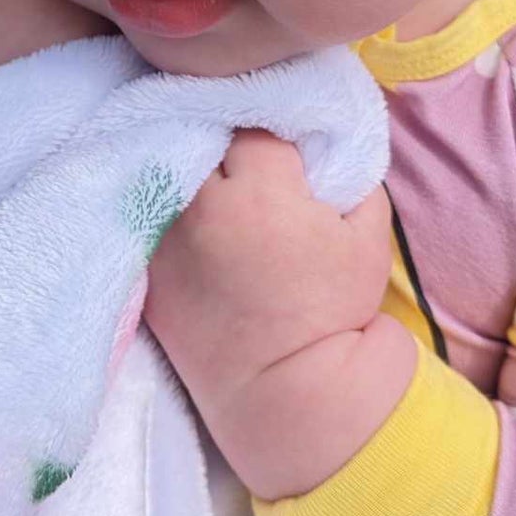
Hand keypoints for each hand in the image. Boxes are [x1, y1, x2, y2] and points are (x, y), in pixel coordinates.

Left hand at [144, 131, 415, 500]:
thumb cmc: (334, 311)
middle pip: (203, 136)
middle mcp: (201, 206)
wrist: (286, 391)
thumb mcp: (368, 233)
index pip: (255, 124)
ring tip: (218, 188)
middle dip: (225, 143)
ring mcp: (165, 238)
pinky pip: (154, 214)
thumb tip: (322, 139)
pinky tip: (194, 220)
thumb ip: (348, 170)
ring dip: (192, 170)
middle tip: (247, 166)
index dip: (273, 136)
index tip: (285, 155)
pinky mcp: (147, 269)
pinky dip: (170, 208)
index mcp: (260, 191)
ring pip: (170, 169)